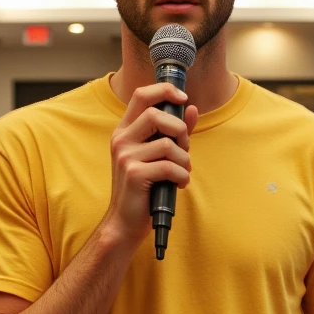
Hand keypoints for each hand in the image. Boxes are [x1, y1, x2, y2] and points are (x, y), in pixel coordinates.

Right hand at [104, 82, 198, 246]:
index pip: (141, 95)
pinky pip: (169, 166)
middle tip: (184, 148)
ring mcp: (126, 157)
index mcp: (125, 131)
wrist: (125, 223)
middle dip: (180, 130)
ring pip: (167, 144)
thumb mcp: (157, 156)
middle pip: (155, 114)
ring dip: (184, 159)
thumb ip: (174, 132)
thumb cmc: (143, 189)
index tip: (183, 98)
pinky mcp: (135, 174)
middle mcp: (121, 140)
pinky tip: (180, 184)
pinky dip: (182, 176)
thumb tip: (192, 109)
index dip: (164, 90)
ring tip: (183, 172)